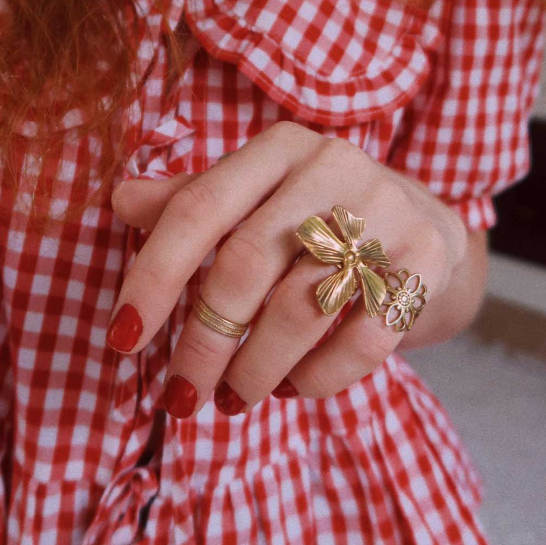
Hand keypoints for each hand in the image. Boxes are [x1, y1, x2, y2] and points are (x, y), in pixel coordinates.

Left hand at [107, 121, 466, 416]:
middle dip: (204, 342)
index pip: (198, 209)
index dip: (154, 275)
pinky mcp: (425, 257)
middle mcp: (331, 165)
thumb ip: (191, 199)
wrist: (424, 219)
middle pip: (246, 263)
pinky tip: (290, 387)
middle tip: (184, 394)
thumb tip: (120, 201)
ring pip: (301, 307)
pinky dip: (316, 378)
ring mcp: (386, 209)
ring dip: (255, 369)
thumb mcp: (256, 193)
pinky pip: (362, 339)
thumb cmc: (316, 211)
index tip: (123, 336)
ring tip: (232, 398)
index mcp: (278, 146)